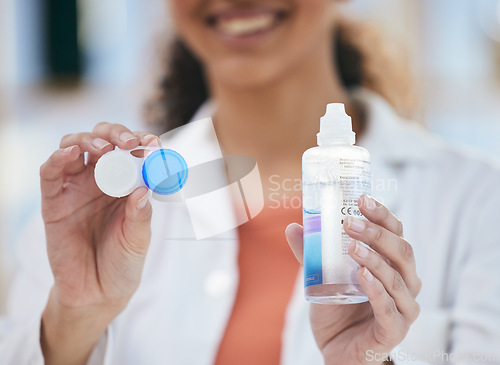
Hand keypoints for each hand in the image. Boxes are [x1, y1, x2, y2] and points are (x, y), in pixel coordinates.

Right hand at [40, 122, 160, 364]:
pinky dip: (59, 157)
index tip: (156, 144)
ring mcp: (76, 188)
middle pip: (103, 141)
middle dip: (117, 134)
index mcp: (125, 185)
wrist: (97, 294)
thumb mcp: (138, 239)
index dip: (143, 142)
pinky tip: (72, 153)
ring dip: (89, 139)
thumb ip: (140, 214)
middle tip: (131, 142)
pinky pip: (51, 171)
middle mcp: (100, 180)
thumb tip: (144, 188)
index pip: (132, 152)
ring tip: (107, 148)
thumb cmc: (122, 263)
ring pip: (75, 146)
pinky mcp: (53, 200)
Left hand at [286, 195, 420, 364]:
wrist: (337, 350)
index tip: (361, 198)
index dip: (382, 215)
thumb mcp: (323, 277)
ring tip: (352, 246)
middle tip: (349, 222)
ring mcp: (403, 309)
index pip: (396, 233)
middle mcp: (405, 284)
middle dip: (377, 233)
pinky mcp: (392, 332)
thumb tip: (292, 227)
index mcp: (392, 265)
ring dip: (375, 259)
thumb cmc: (337, 310)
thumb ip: (312, 255)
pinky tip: (362, 277)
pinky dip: (377, 292)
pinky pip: (389, 310)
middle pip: (402, 252)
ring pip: (398, 279)